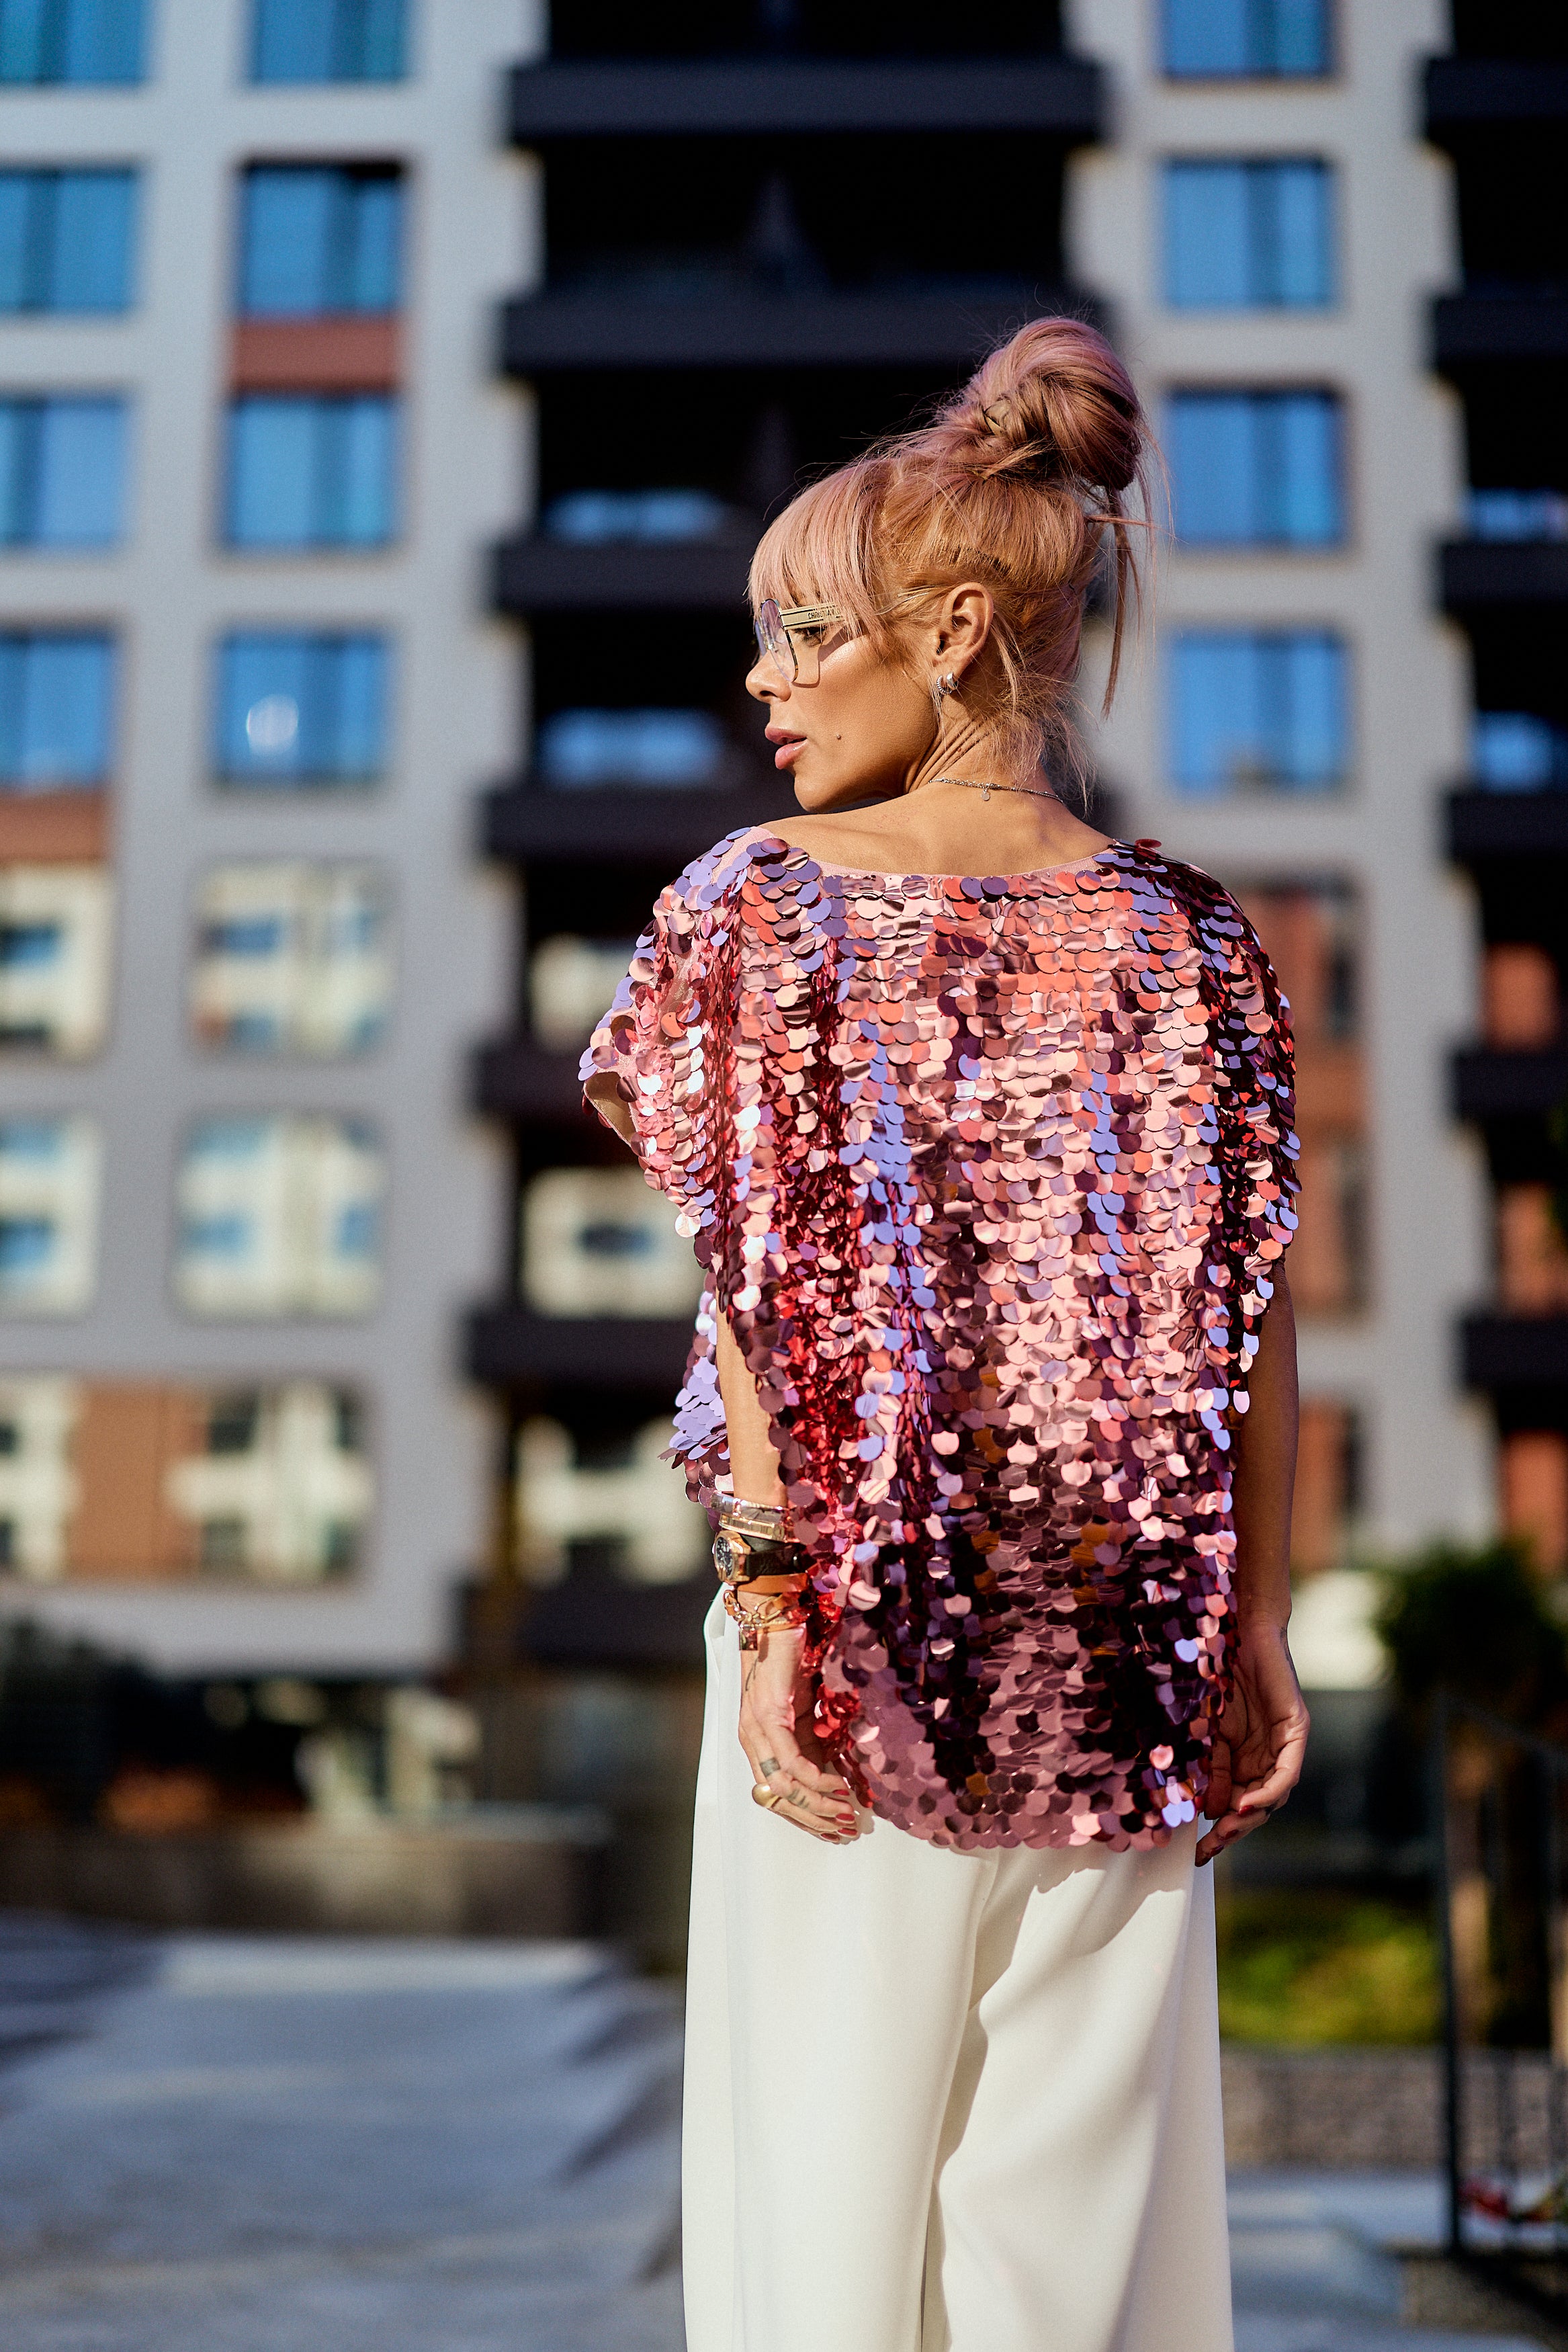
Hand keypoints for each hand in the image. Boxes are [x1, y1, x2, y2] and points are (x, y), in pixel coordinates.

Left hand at [737, 1623, 859, 1842]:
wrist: (774, 1617)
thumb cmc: (789, 1659)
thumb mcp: (804, 1711)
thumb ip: (815, 1743)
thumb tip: (840, 1777)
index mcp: (758, 1741)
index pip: (776, 1795)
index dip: (805, 1817)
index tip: (834, 1829)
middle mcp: (751, 1740)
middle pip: (778, 1799)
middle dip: (814, 1820)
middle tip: (845, 1830)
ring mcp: (756, 1729)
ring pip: (783, 1787)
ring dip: (818, 1806)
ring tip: (846, 1813)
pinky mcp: (768, 1715)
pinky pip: (790, 1761)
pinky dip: (815, 1780)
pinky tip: (837, 1786)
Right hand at [1195, 1619, 1309, 1865]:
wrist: (1241, 1631)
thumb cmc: (1221, 1674)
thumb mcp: (1209, 1731)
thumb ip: (1212, 1768)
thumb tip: (1209, 1811)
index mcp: (1248, 1757)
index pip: (1239, 1803)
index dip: (1221, 1830)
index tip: (1198, 1852)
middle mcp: (1270, 1756)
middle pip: (1257, 1807)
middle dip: (1233, 1832)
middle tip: (1208, 1850)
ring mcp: (1286, 1745)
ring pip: (1274, 1796)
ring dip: (1250, 1817)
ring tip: (1224, 1831)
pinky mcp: (1296, 1731)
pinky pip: (1287, 1773)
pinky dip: (1267, 1792)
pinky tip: (1246, 1805)